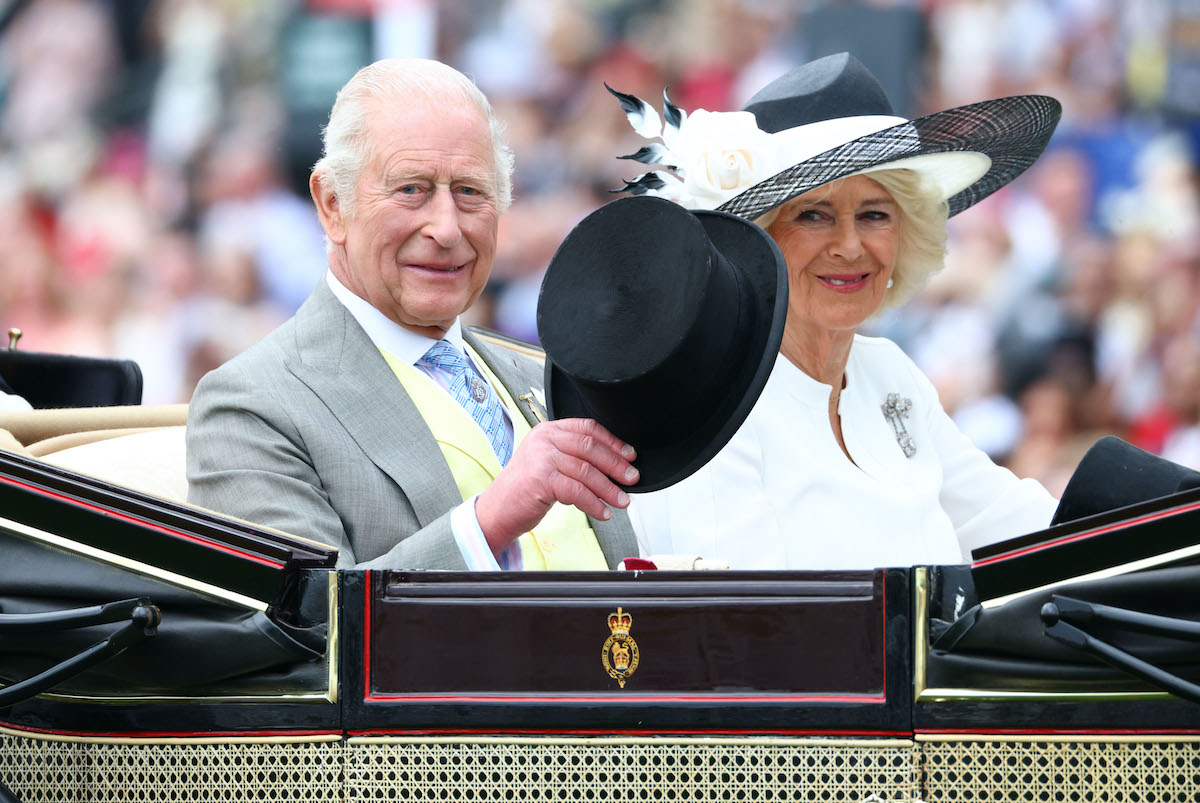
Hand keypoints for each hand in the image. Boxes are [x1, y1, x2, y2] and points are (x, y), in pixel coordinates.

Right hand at [474, 418, 637, 554]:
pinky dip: (594, 503)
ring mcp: (541, 458)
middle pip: (590, 447)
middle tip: (632, 478)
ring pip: (586, 471)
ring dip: (609, 488)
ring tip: (622, 500)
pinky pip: (577, 491)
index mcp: (548, 430)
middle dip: (616, 464)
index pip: (587, 428)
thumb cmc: (525, 489)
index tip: (630, 455)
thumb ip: (572, 456)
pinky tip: (603, 512)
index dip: (613, 442)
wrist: (497, 510)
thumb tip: (613, 464)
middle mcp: (544, 439)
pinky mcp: (540, 480)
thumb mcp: (548, 462)